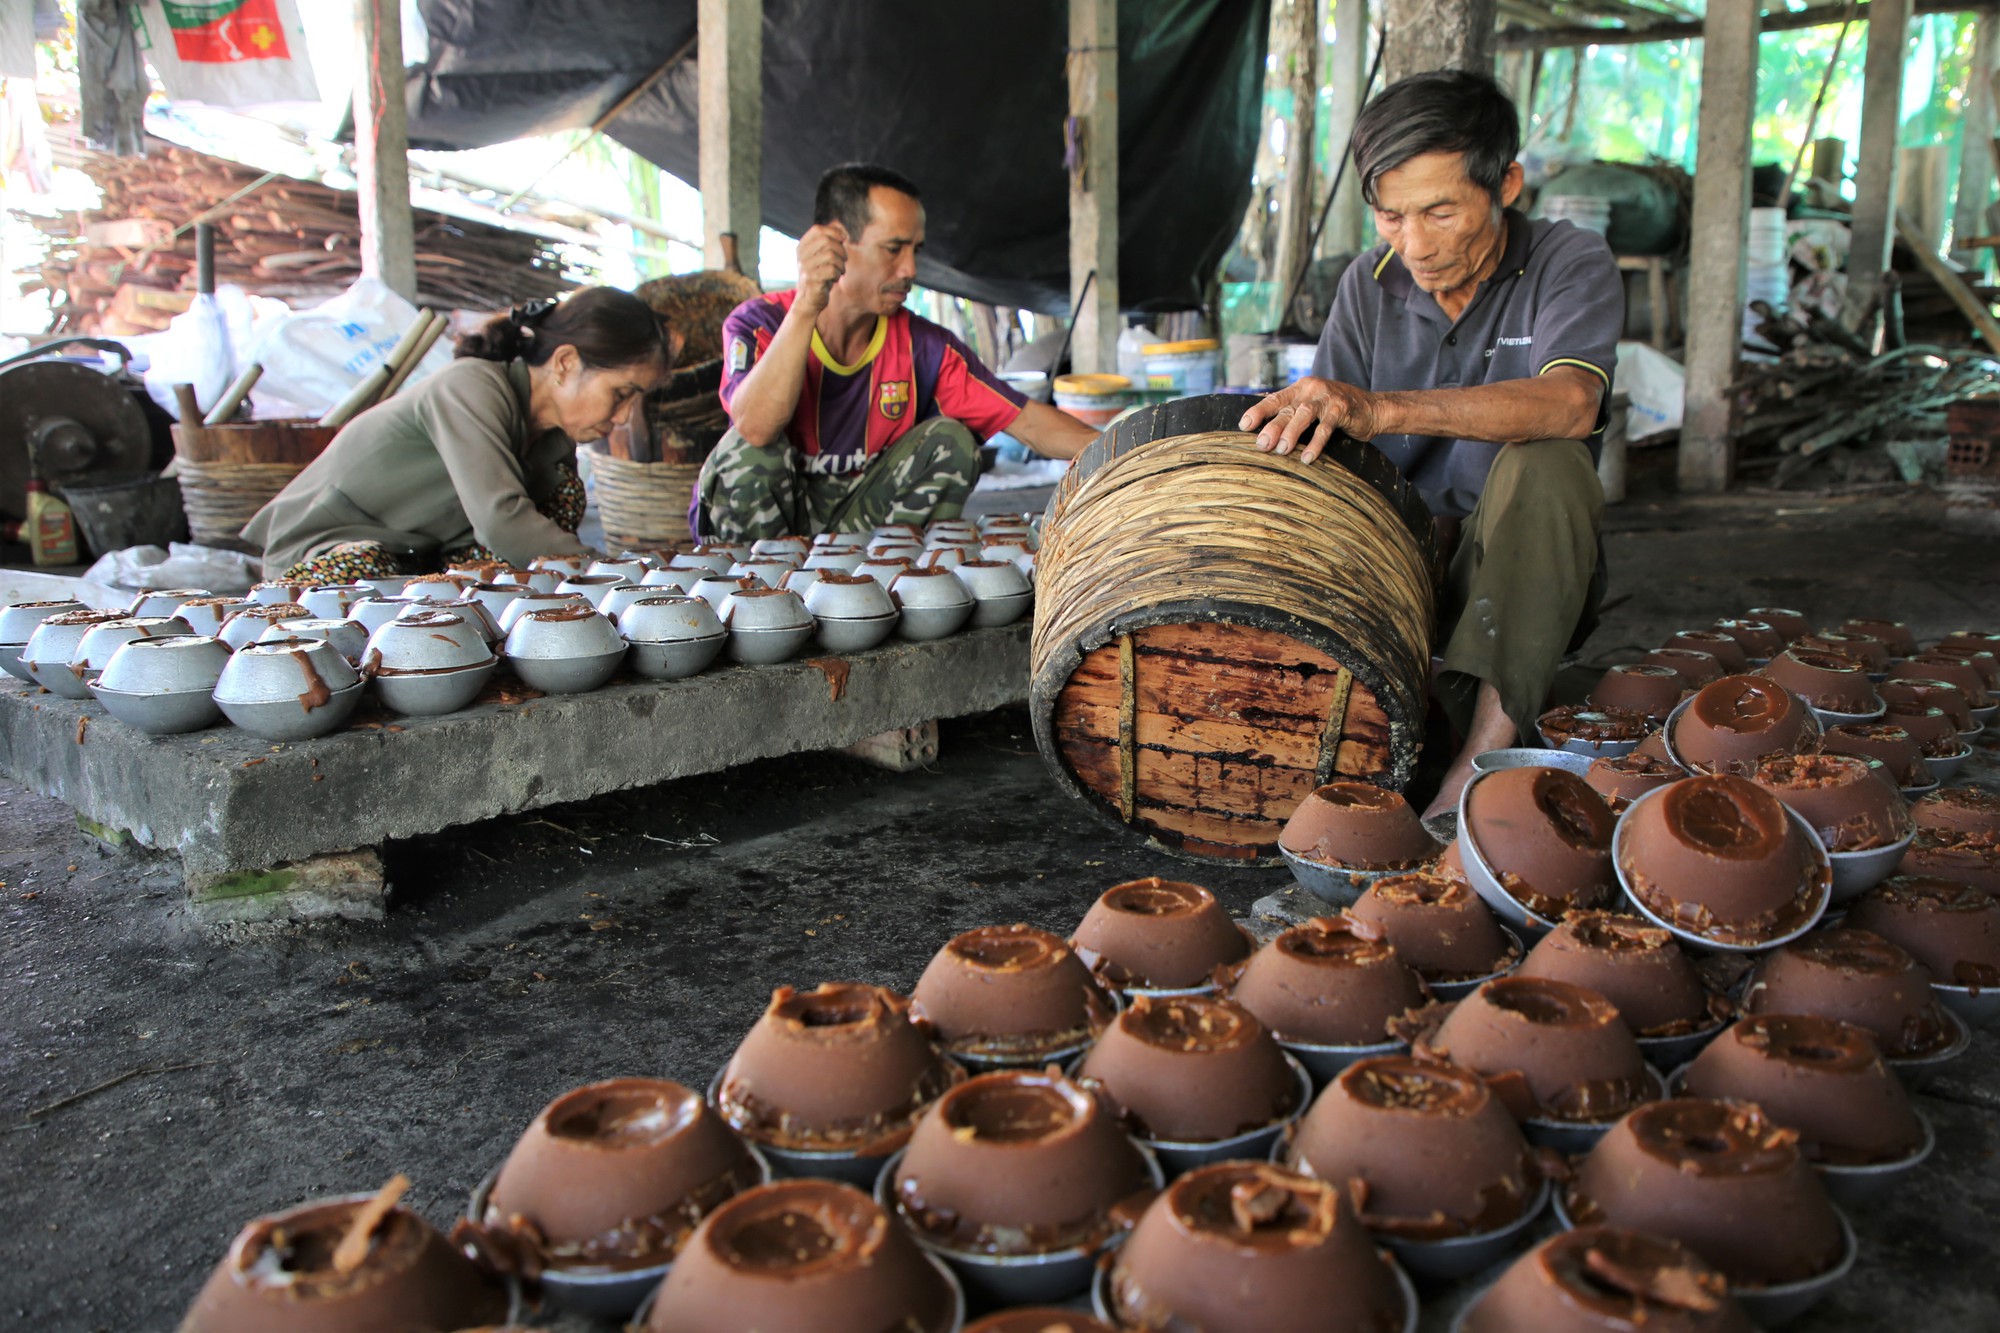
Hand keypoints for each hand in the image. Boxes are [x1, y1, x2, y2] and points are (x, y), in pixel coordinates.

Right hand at [795, 223, 848, 312]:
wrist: (809, 300)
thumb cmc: (820, 276)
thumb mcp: (821, 257)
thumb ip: (829, 244)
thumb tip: (843, 232)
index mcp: (802, 247)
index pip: (818, 230)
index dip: (833, 231)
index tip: (843, 239)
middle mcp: (801, 255)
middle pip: (827, 241)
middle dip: (841, 250)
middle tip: (844, 259)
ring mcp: (805, 267)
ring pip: (831, 256)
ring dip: (841, 264)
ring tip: (839, 271)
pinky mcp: (811, 279)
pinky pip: (832, 270)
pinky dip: (838, 275)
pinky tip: (834, 280)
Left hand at [1237, 376, 1383, 462]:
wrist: (1372, 409)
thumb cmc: (1336, 411)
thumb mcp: (1311, 407)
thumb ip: (1291, 411)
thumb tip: (1263, 425)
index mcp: (1299, 388)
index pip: (1274, 399)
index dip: (1258, 411)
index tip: (1244, 425)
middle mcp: (1311, 389)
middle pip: (1287, 408)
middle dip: (1272, 427)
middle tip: (1261, 445)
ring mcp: (1327, 397)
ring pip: (1304, 414)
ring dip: (1291, 433)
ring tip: (1281, 451)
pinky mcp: (1342, 408)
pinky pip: (1326, 427)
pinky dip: (1316, 443)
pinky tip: (1308, 458)